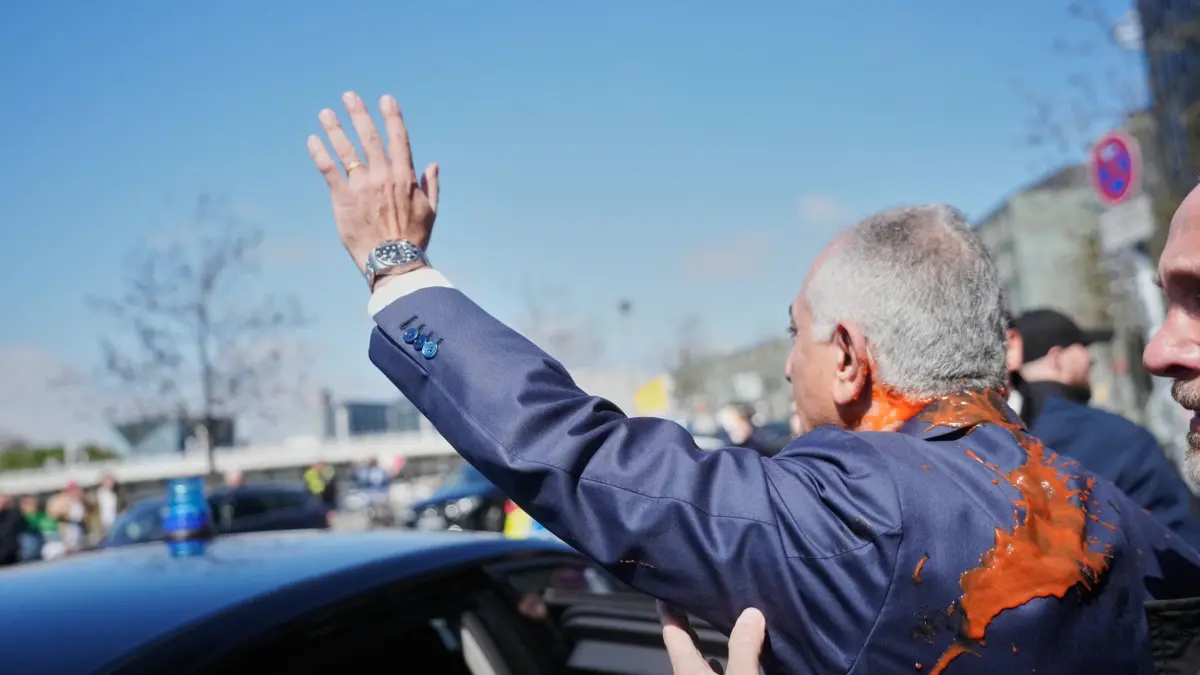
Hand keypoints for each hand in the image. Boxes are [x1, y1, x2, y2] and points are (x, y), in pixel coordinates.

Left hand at [307, 91, 439, 272]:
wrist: (394, 261)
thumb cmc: (414, 238)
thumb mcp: (431, 211)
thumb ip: (431, 185)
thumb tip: (433, 164)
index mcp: (405, 177)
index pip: (399, 139)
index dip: (392, 117)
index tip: (386, 99)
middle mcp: (383, 176)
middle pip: (369, 137)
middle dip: (359, 114)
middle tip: (349, 96)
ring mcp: (362, 186)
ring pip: (346, 150)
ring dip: (335, 129)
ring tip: (325, 113)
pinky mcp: (343, 199)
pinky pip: (329, 170)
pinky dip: (319, 153)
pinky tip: (312, 140)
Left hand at [658, 601, 765, 674]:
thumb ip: (744, 647)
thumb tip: (751, 612)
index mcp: (687, 669)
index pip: (672, 634)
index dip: (667, 612)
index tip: (665, 594)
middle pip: (682, 647)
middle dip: (686, 624)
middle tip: (692, 600)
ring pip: (696, 663)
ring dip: (702, 647)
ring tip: (714, 627)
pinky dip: (716, 666)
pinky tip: (724, 664)